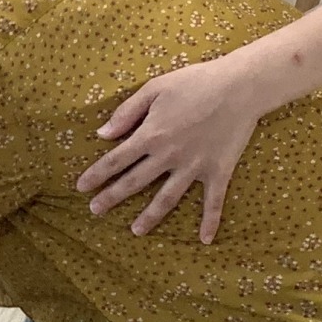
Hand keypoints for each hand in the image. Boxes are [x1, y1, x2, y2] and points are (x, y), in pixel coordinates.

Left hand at [74, 54, 267, 242]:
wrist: (240, 86)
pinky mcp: (218, 171)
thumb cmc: (195, 82)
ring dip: (150, 216)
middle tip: (95, 210)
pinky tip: (205, 240)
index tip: (81, 187)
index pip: (115, 160)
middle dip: (112, 197)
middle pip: (134, 182)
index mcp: (151, 135)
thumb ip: (127, 112)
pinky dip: (210, 222)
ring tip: (135, 231)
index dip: (96, 175)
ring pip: (166, 198)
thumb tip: (103, 134)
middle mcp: (168, 156)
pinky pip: (213, 201)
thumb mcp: (154, 88)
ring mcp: (194, 167)